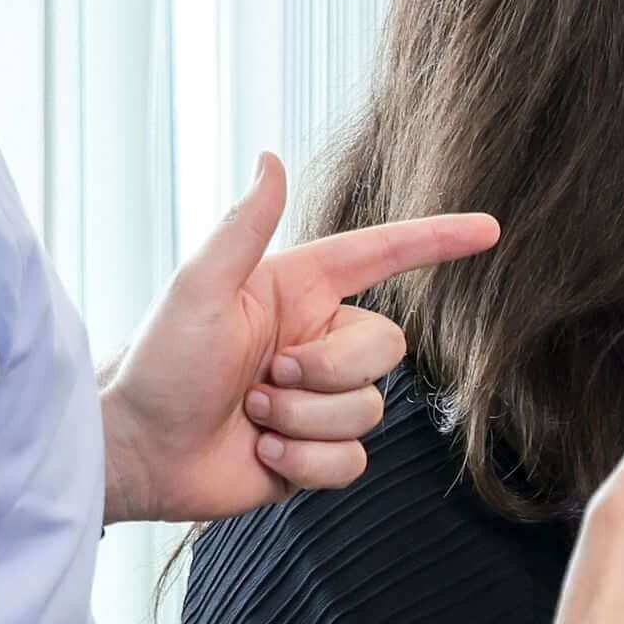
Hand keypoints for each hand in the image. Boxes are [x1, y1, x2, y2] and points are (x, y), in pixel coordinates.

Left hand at [104, 156, 498, 524]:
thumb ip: (242, 226)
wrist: (134, 450)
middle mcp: (316, 342)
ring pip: (369, 410)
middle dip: (329, 371)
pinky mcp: (314, 455)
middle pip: (386, 348)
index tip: (488, 230)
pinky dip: (307, 464)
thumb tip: (270, 158)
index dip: (436, 242)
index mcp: (298, 292)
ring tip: (252, 418)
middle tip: (265, 378)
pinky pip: (353, 462)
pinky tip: (262, 456)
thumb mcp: (199, 287)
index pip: (381, 257)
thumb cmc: (157, 363)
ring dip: (305, 421)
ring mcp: (318, 401)